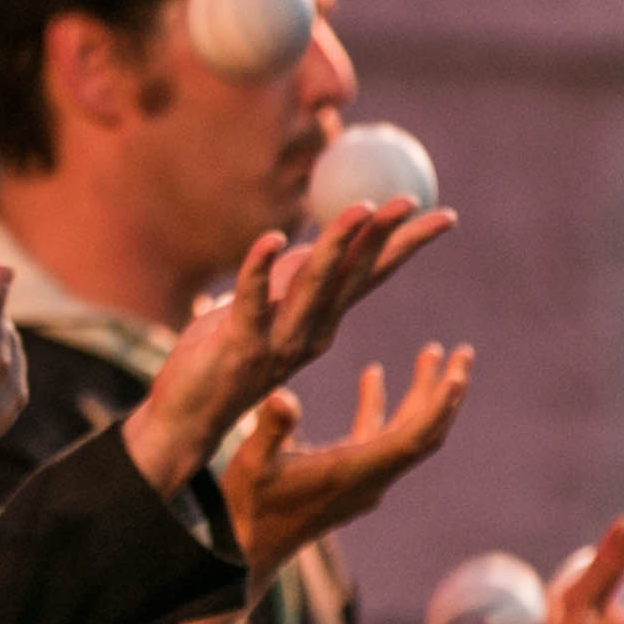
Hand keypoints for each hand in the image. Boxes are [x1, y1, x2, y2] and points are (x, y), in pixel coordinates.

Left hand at [119, 203, 456, 492]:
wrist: (185, 421)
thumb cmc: (221, 360)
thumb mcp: (263, 311)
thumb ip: (288, 282)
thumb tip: (313, 245)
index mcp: (320, 323)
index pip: (369, 274)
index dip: (401, 243)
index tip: (438, 214)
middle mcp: (310, 332)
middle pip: (355, 276)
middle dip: (386, 237)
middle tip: (415, 203)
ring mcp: (278, 340)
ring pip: (313, 284)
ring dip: (337, 245)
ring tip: (361, 209)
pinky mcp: (239, 345)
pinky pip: (252, 300)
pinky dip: (260, 269)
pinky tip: (272, 239)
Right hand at [215, 344, 474, 571]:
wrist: (249, 548)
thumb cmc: (248, 505)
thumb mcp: (251, 462)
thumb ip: (270, 428)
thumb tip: (283, 395)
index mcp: (353, 473)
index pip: (411, 438)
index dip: (438, 407)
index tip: (457, 374)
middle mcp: (369, 478)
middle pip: (424, 433)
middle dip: (446, 392)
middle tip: (464, 352)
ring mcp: (364, 480)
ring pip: (407, 433)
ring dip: (422, 395)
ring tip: (431, 352)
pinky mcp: (351, 478)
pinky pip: (380, 438)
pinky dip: (383, 406)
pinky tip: (374, 373)